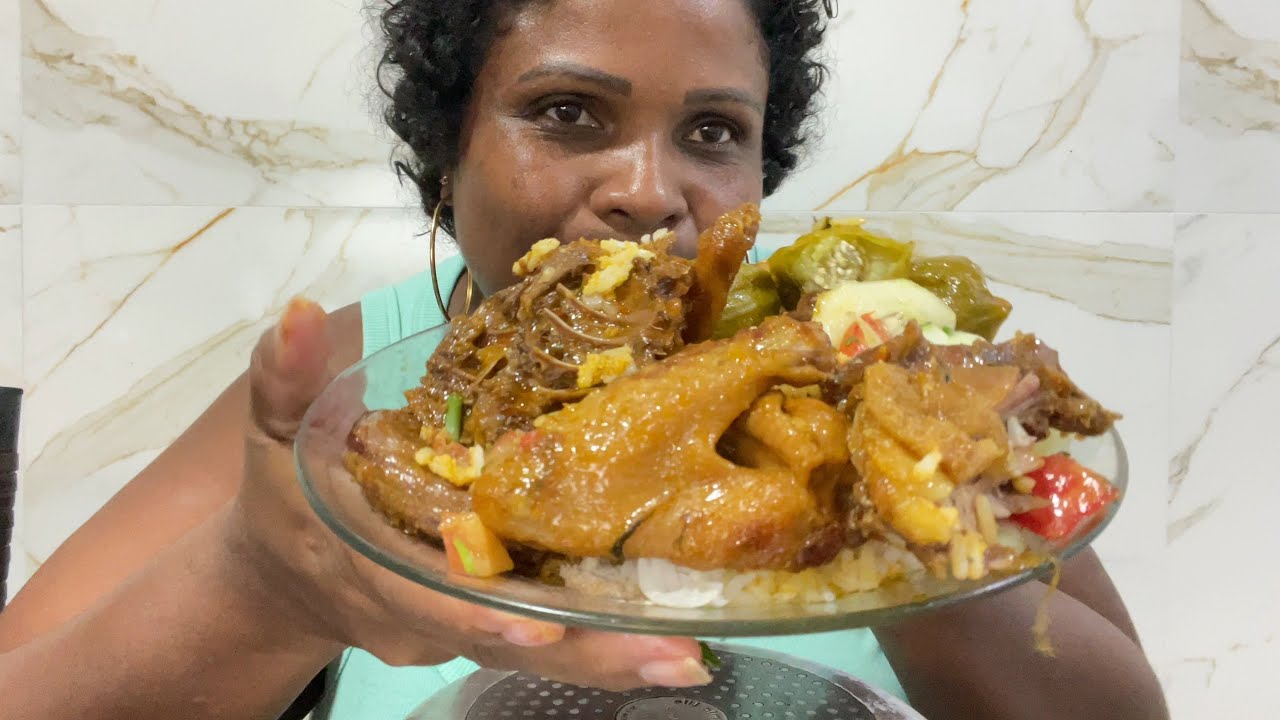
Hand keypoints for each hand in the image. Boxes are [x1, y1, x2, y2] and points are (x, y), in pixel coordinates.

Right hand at [223, 298, 709, 690]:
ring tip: (690, 657)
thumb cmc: (285, 498)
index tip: (538, 618)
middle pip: (505, 640)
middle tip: (671, 654)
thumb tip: (304, 312)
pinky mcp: (488, 626)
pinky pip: (548, 641)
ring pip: (538, 652)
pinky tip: (672, 644)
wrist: (285, 576)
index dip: (476, 609)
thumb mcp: (274, 435)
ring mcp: (457, 632)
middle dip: (585, 651)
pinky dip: (603, 647)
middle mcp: (419, 616)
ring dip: (611, 657)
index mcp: (368, 569)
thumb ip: (285, 380)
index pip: (423, 596)